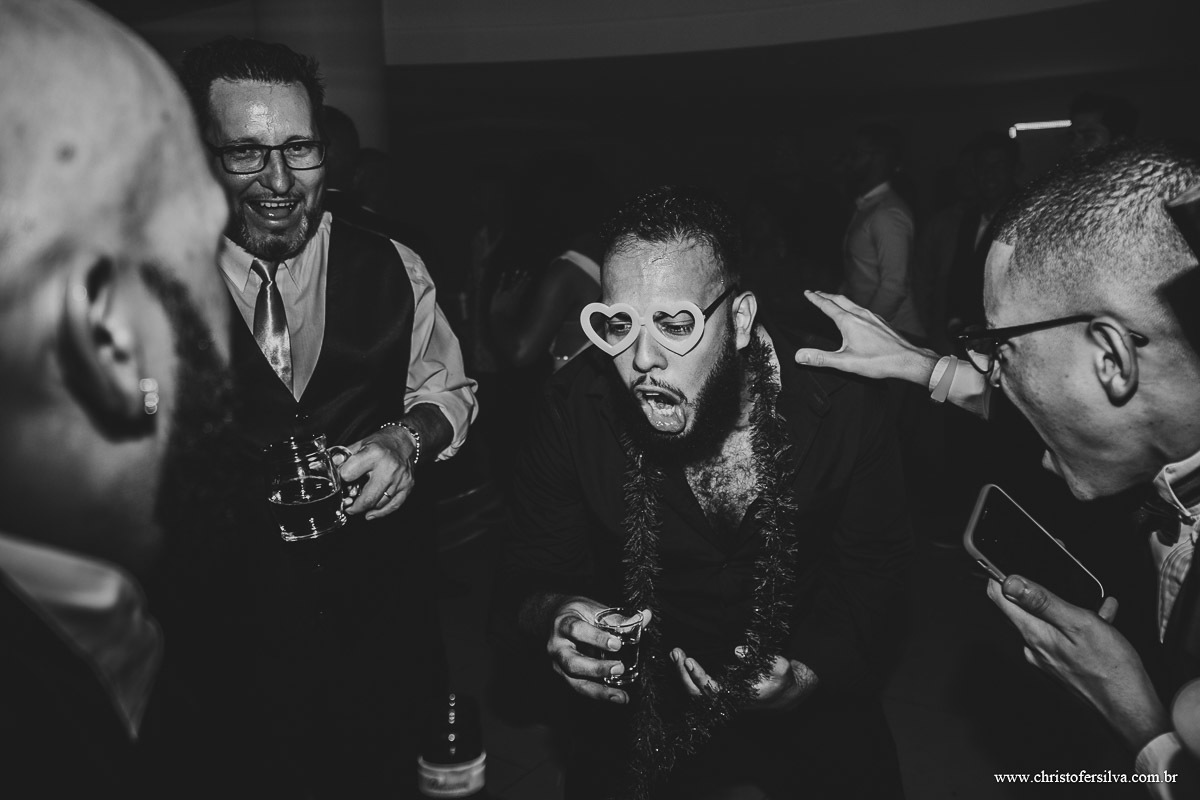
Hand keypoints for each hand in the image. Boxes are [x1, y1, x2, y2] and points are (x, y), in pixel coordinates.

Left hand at [335, 426, 416, 520]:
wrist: (406, 440)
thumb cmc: (381, 443)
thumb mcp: (360, 444)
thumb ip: (344, 457)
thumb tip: (327, 467)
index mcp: (373, 454)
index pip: (349, 475)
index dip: (341, 480)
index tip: (341, 483)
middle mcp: (389, 468)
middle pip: (367, 498)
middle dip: (354, 507)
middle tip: (348, 506)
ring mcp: (400, 479)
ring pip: (379, 504)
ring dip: (366, 508)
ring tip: (359, 505)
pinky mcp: (408, 486)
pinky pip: (393, 506)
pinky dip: (380, 513)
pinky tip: (371, 513)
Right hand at [547, 598, 652, 704]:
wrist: (554, 619)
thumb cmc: (577, 613)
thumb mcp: (593, 609)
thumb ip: (618, 617)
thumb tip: (646, 616)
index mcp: (563, 624)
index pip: (577, 630)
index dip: (596, 638)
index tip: (617, 644)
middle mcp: (556, 647)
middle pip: (573, 663)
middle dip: (596, 669)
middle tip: (619, 668)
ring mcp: (558, 665)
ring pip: (575, 682)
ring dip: (599, 691)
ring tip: (621, 696)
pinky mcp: (564, 677)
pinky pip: (581, 688)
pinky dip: (599, 694)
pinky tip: (616, 697)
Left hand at [670, 647, 817, 712]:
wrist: (787, 692)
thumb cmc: (783, 678)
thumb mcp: (779, 665)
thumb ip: (758, 658)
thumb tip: (737, 651)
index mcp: (739, 696)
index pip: (712, 690)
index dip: (698, 676)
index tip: (689, 661)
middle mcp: (727, 699)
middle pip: (697, 693)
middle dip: (682, 674)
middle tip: (675, 653)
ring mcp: (722, 697)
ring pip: (695, 691)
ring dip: (682, 673)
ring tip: (675, 654)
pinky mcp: (720, 692)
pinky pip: (699, 687)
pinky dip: (688, 674)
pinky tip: (682, 661)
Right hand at [794, 291, 939, 384]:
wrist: (907, 360)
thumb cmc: (879, 362)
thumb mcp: (845, 363)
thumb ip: (821, 359)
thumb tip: (799, 355)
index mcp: (849, 322)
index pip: (827, 306)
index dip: (815, 299)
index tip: (807, 293)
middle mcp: (861, 315)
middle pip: (839, 300)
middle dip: (826, 295)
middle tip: (816, 293)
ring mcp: (873, 317)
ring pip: (852, 303)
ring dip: (839, 300)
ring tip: (833, 301)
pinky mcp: (881, 322)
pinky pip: (863, 309)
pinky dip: (852, 307)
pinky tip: (855, 314)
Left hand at [987, 575, 1168, 750]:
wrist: (1129, 709)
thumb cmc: (1110, 669)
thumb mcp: (1079, 624)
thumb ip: (1042, 602)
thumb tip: (1010, 582)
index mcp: (1033, 634)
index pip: (999, 598)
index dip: (999, 576)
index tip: (1004, 562)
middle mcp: (1033, 648)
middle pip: (1021, 609)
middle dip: (1035, 590)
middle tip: (1052, 574)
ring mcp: (1046, 659)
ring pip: (1047, 622)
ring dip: (1065, 609)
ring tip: (1090, 602)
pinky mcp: (1061, 667)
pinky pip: (1064, 637)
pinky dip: (1079, 626)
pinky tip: (1101, 619)